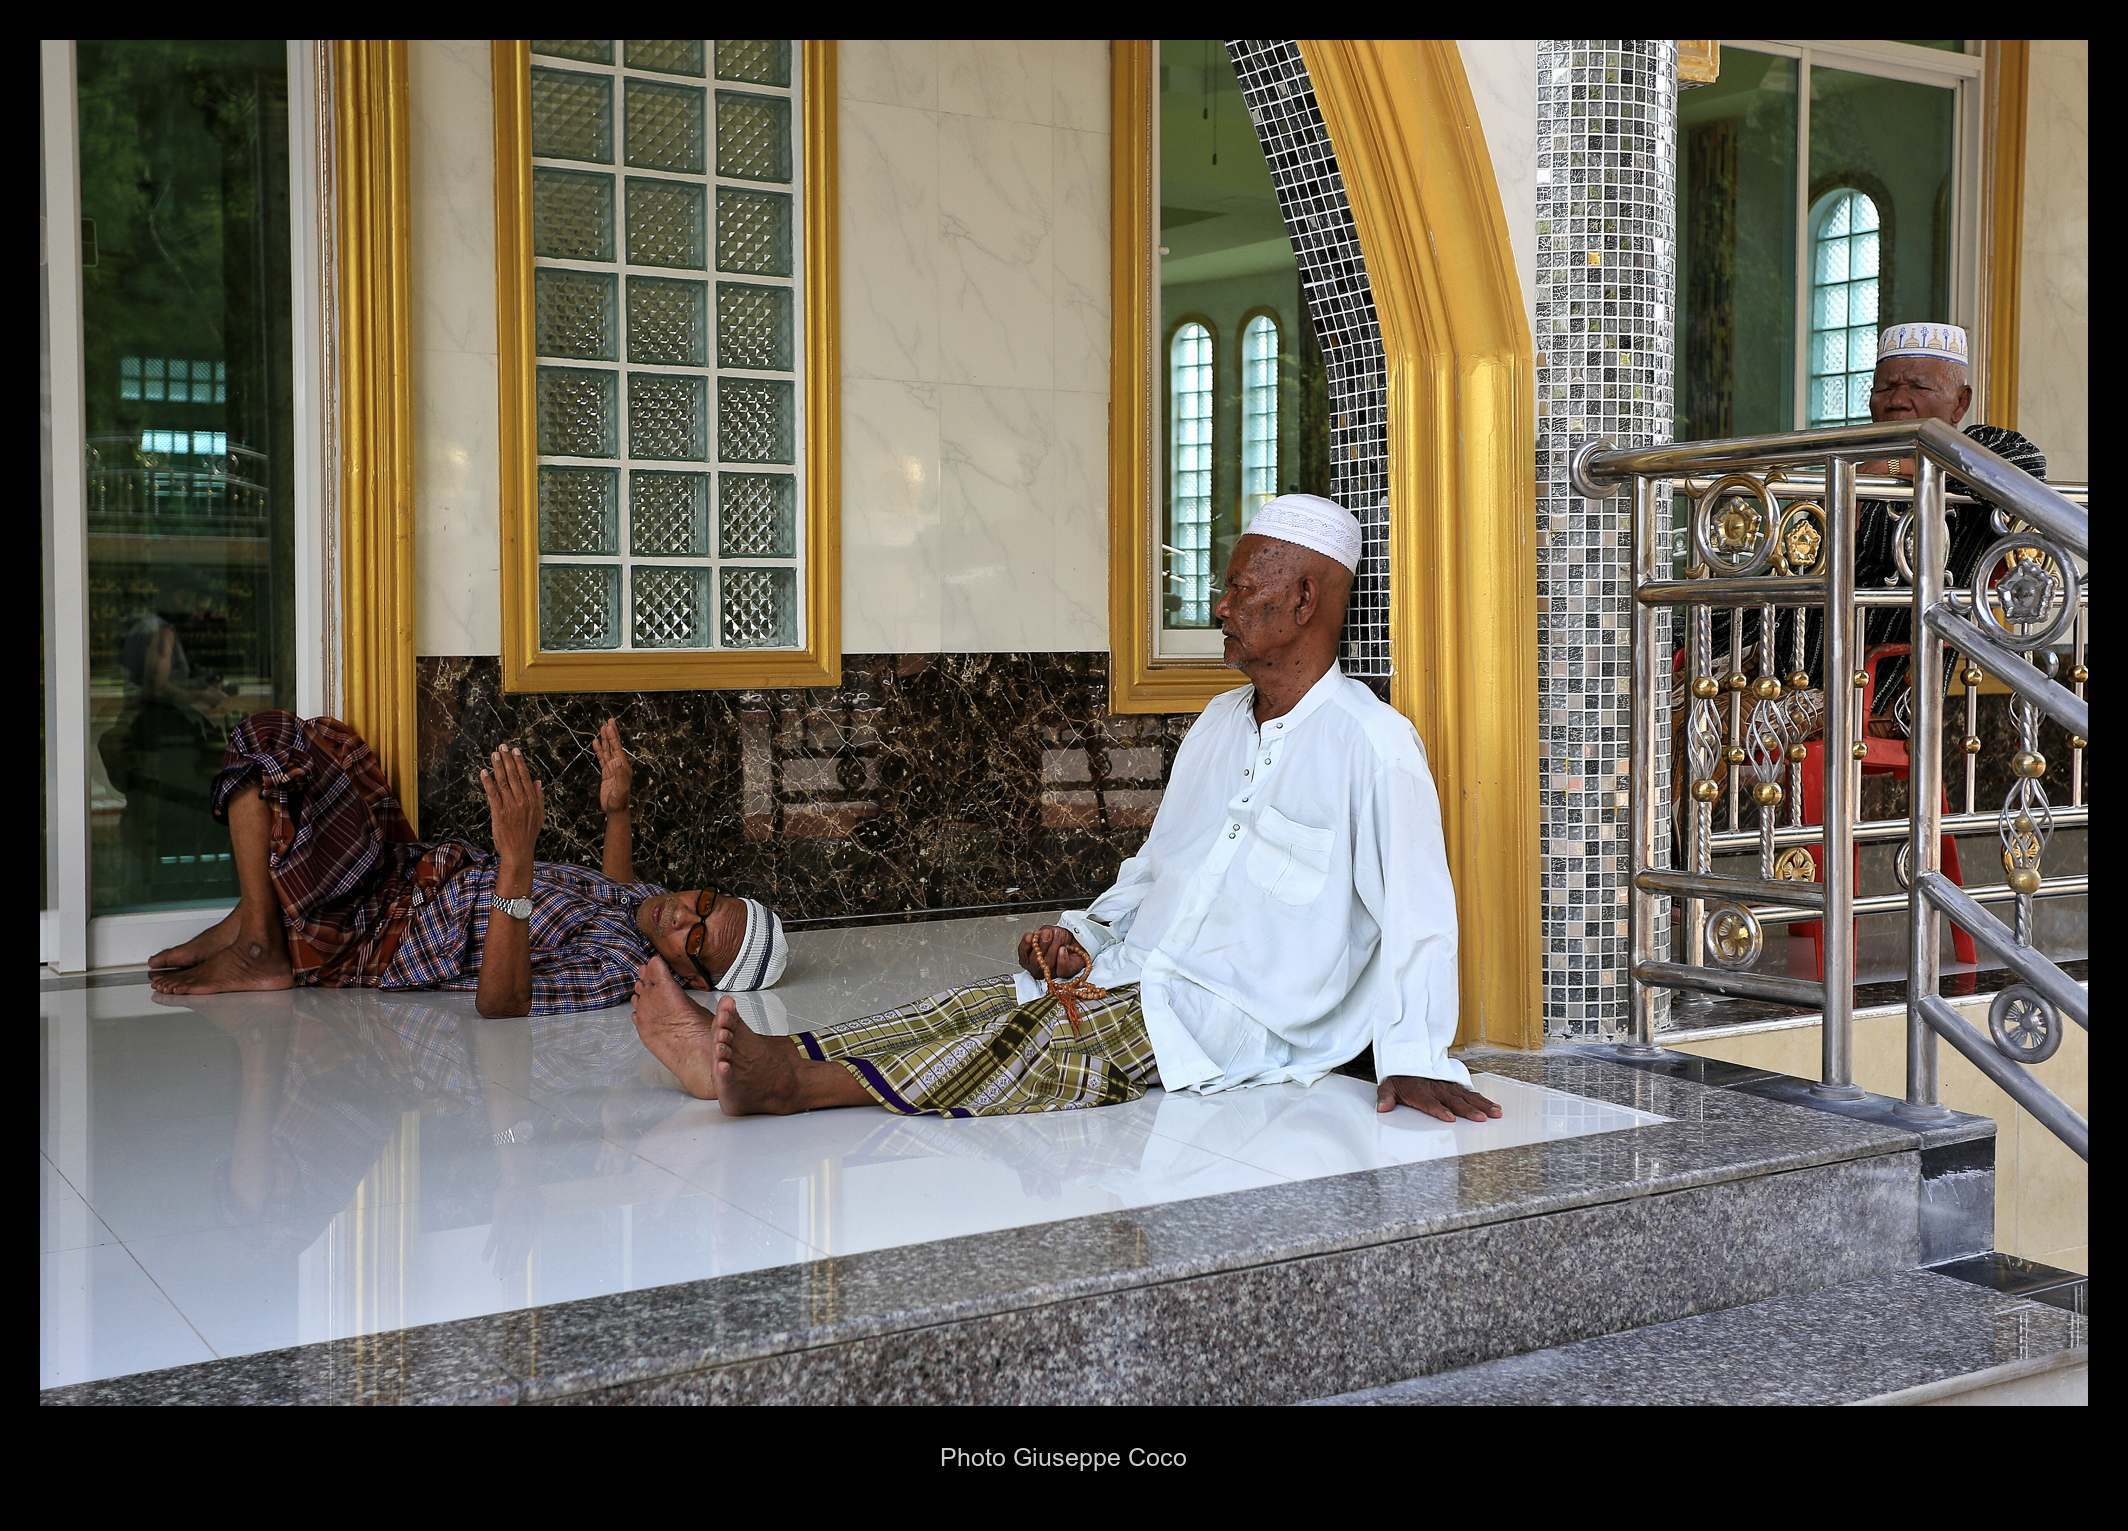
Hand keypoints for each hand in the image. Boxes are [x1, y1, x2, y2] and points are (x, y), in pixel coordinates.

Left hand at [481, 747, 545, 870]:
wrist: (519, 851)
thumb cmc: (528, 834)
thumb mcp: (539, 815)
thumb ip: (539, 797)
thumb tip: (538, 782)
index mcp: (532, 800)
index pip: (526, 777)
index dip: (520, 762)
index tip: (515, 751)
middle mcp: (522, 801)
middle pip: (514, 776)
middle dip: (507, 760)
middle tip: (502, 747)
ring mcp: (511, 807)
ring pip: (504, 782)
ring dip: (498, 767)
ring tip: (494, 754)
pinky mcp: (499, 813)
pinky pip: (493, 794)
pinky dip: (488, 782)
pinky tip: (484, 772)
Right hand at [594, 717, 632, 816]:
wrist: (615, 811)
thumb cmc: (619, 802)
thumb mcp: (621, 789)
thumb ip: (620, 775)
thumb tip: (618, 761)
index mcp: (623, 767)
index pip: (617, 749)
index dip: (614, 737)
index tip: (610, 726)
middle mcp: (619, 766)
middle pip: (614, 746)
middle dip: (611, 734)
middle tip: (609, 721)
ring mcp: (612, 769)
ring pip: (608, 751)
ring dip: (605, 740)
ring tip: (602, 728)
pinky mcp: (607, 773)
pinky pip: (602, 758)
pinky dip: (599, 750)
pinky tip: (596, 743)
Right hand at [1016, 925, 1086, 979]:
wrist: (1076, 940)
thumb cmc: (1060, 938)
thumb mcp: (1049, 930)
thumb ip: (1042, 932)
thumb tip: (1038, 935)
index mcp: (1030, 957)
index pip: (1023, 953)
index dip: (1025, 945)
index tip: (1030, 936)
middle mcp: (1038, 967)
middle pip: (1035, 960)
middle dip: (1042, 945)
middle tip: (1047, 934)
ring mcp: (1049, 972)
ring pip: (1048, 964)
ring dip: (1054, 948)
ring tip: (1058, 938)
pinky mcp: (1064, 974)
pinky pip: (1061, 970)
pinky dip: (1062, 958)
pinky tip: (1063, 949)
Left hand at [1376, 1074, 1502, 1121]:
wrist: (1408, 1056)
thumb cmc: (1400, 1077)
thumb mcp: (1388, 1086)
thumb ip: (1386, 1097)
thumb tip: (1383, 1108)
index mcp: (1420, 1091)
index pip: (1430, 1102)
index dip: (1439, 1110)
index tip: (1449, 1117)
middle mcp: (1436, 1088)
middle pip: (1453, 1101)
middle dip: (1468, 1110)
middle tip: (1480, 1118)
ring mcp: (1447, 1086)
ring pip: (1466, 1096)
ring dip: (1481, 1105)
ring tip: (1494, 1113)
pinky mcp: (1454, 1085)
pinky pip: (1470, 1093)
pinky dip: (1482, 1099)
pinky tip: (1493, 1106)